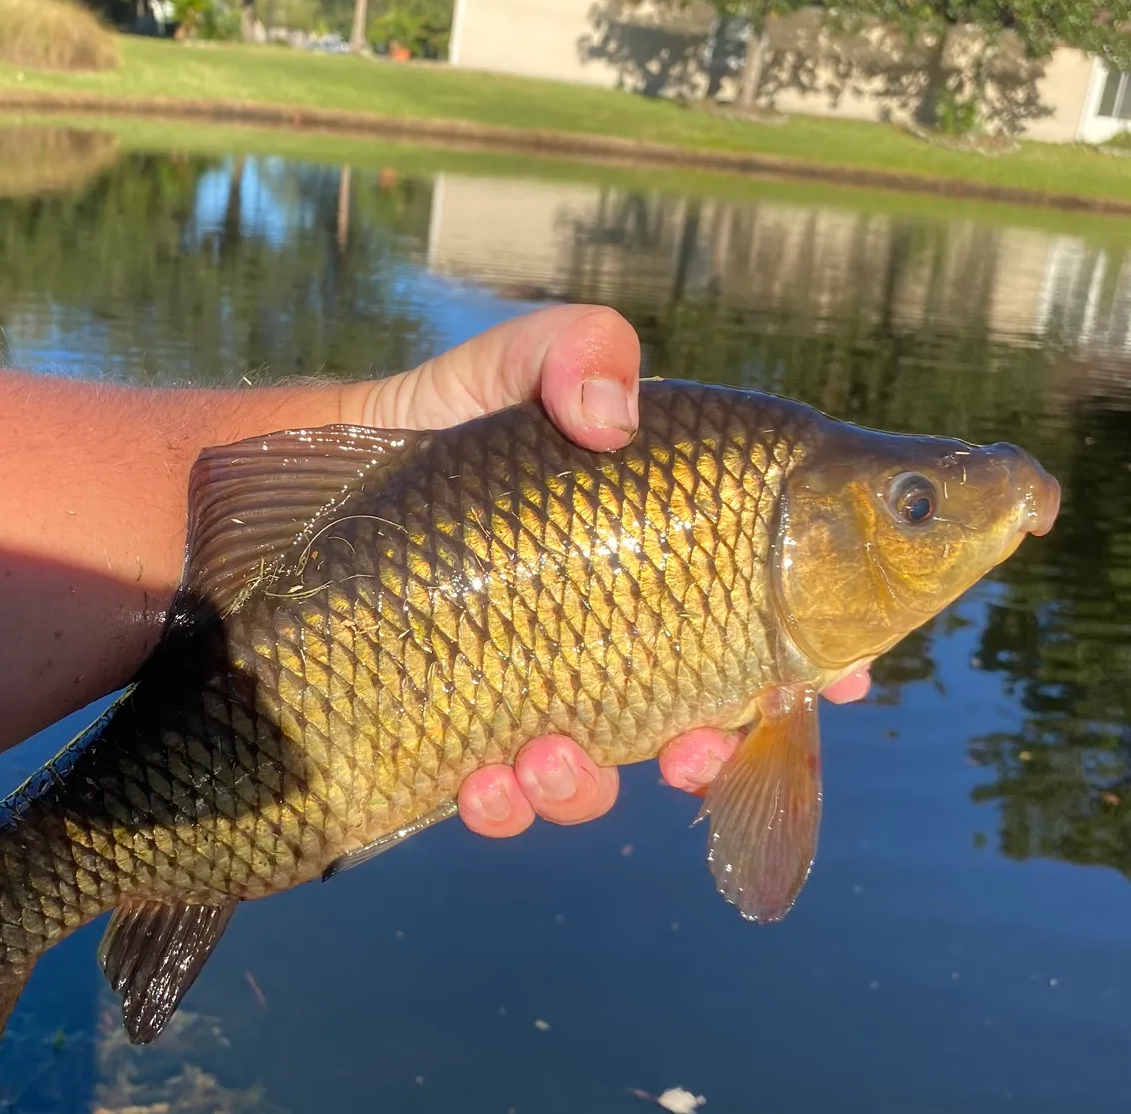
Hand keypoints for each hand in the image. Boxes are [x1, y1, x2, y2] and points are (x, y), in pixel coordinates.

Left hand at [357, 303, 871, 836]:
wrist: (318, 499)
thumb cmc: (433, 421)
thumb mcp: (504, 365)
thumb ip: (573, 349)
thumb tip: (612, 417)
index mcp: (655, 549)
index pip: (762, 609)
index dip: (816, 656)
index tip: (834, 684)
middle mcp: (611, 626)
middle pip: (700, 715)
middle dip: (713, 750)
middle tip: (697, 751)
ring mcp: (543, 687)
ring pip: (602, 770)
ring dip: (591, 786)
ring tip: (548, 757)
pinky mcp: (471, 731)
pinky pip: (510, 795)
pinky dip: (509, 803)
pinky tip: (484, 779)